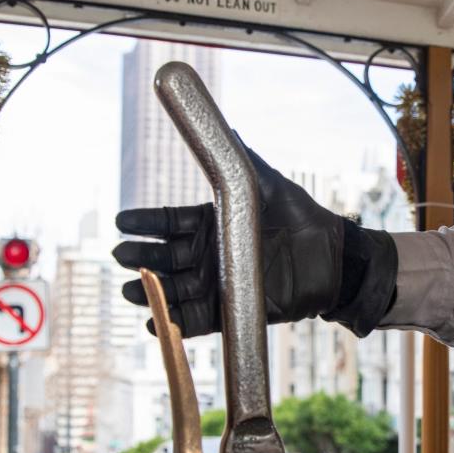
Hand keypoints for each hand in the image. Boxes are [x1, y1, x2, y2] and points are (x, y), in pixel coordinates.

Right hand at [113, 146, 396, 337]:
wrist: (332, 260)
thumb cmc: (303, 219)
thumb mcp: (272, 186)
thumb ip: (245, 161)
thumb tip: (228, 129)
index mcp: (214, 223)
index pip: (170, 223)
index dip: (145, 223)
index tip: (121, 222)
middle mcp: (210, 254)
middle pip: (166, 257)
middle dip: (142, 257)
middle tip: (121, 256)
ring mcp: (218, 282)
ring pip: (175, 290)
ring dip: (151, 292)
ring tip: (130, 291)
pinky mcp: (231, 309)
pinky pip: (197, 321)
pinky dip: (175, 323)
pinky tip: (154, 323)